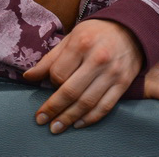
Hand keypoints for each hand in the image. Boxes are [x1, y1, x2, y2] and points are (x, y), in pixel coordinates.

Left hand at [23, 19, 142, 133]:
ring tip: (56, 127)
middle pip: (71, 91)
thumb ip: (50, 58)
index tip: (51, 84)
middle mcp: (98, 58)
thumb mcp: (71, 37)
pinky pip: (105, 107)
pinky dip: (90, 119)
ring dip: (69, 118)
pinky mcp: (123, 84)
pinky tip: (78, 124)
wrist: (131, 30)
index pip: (59, 72)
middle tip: (41, 120)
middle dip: (54, 108)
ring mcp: (112, 73)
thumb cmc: (95, 33)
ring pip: (87, 103)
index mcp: (82, 43)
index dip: (51, 82)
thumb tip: (28, 77)